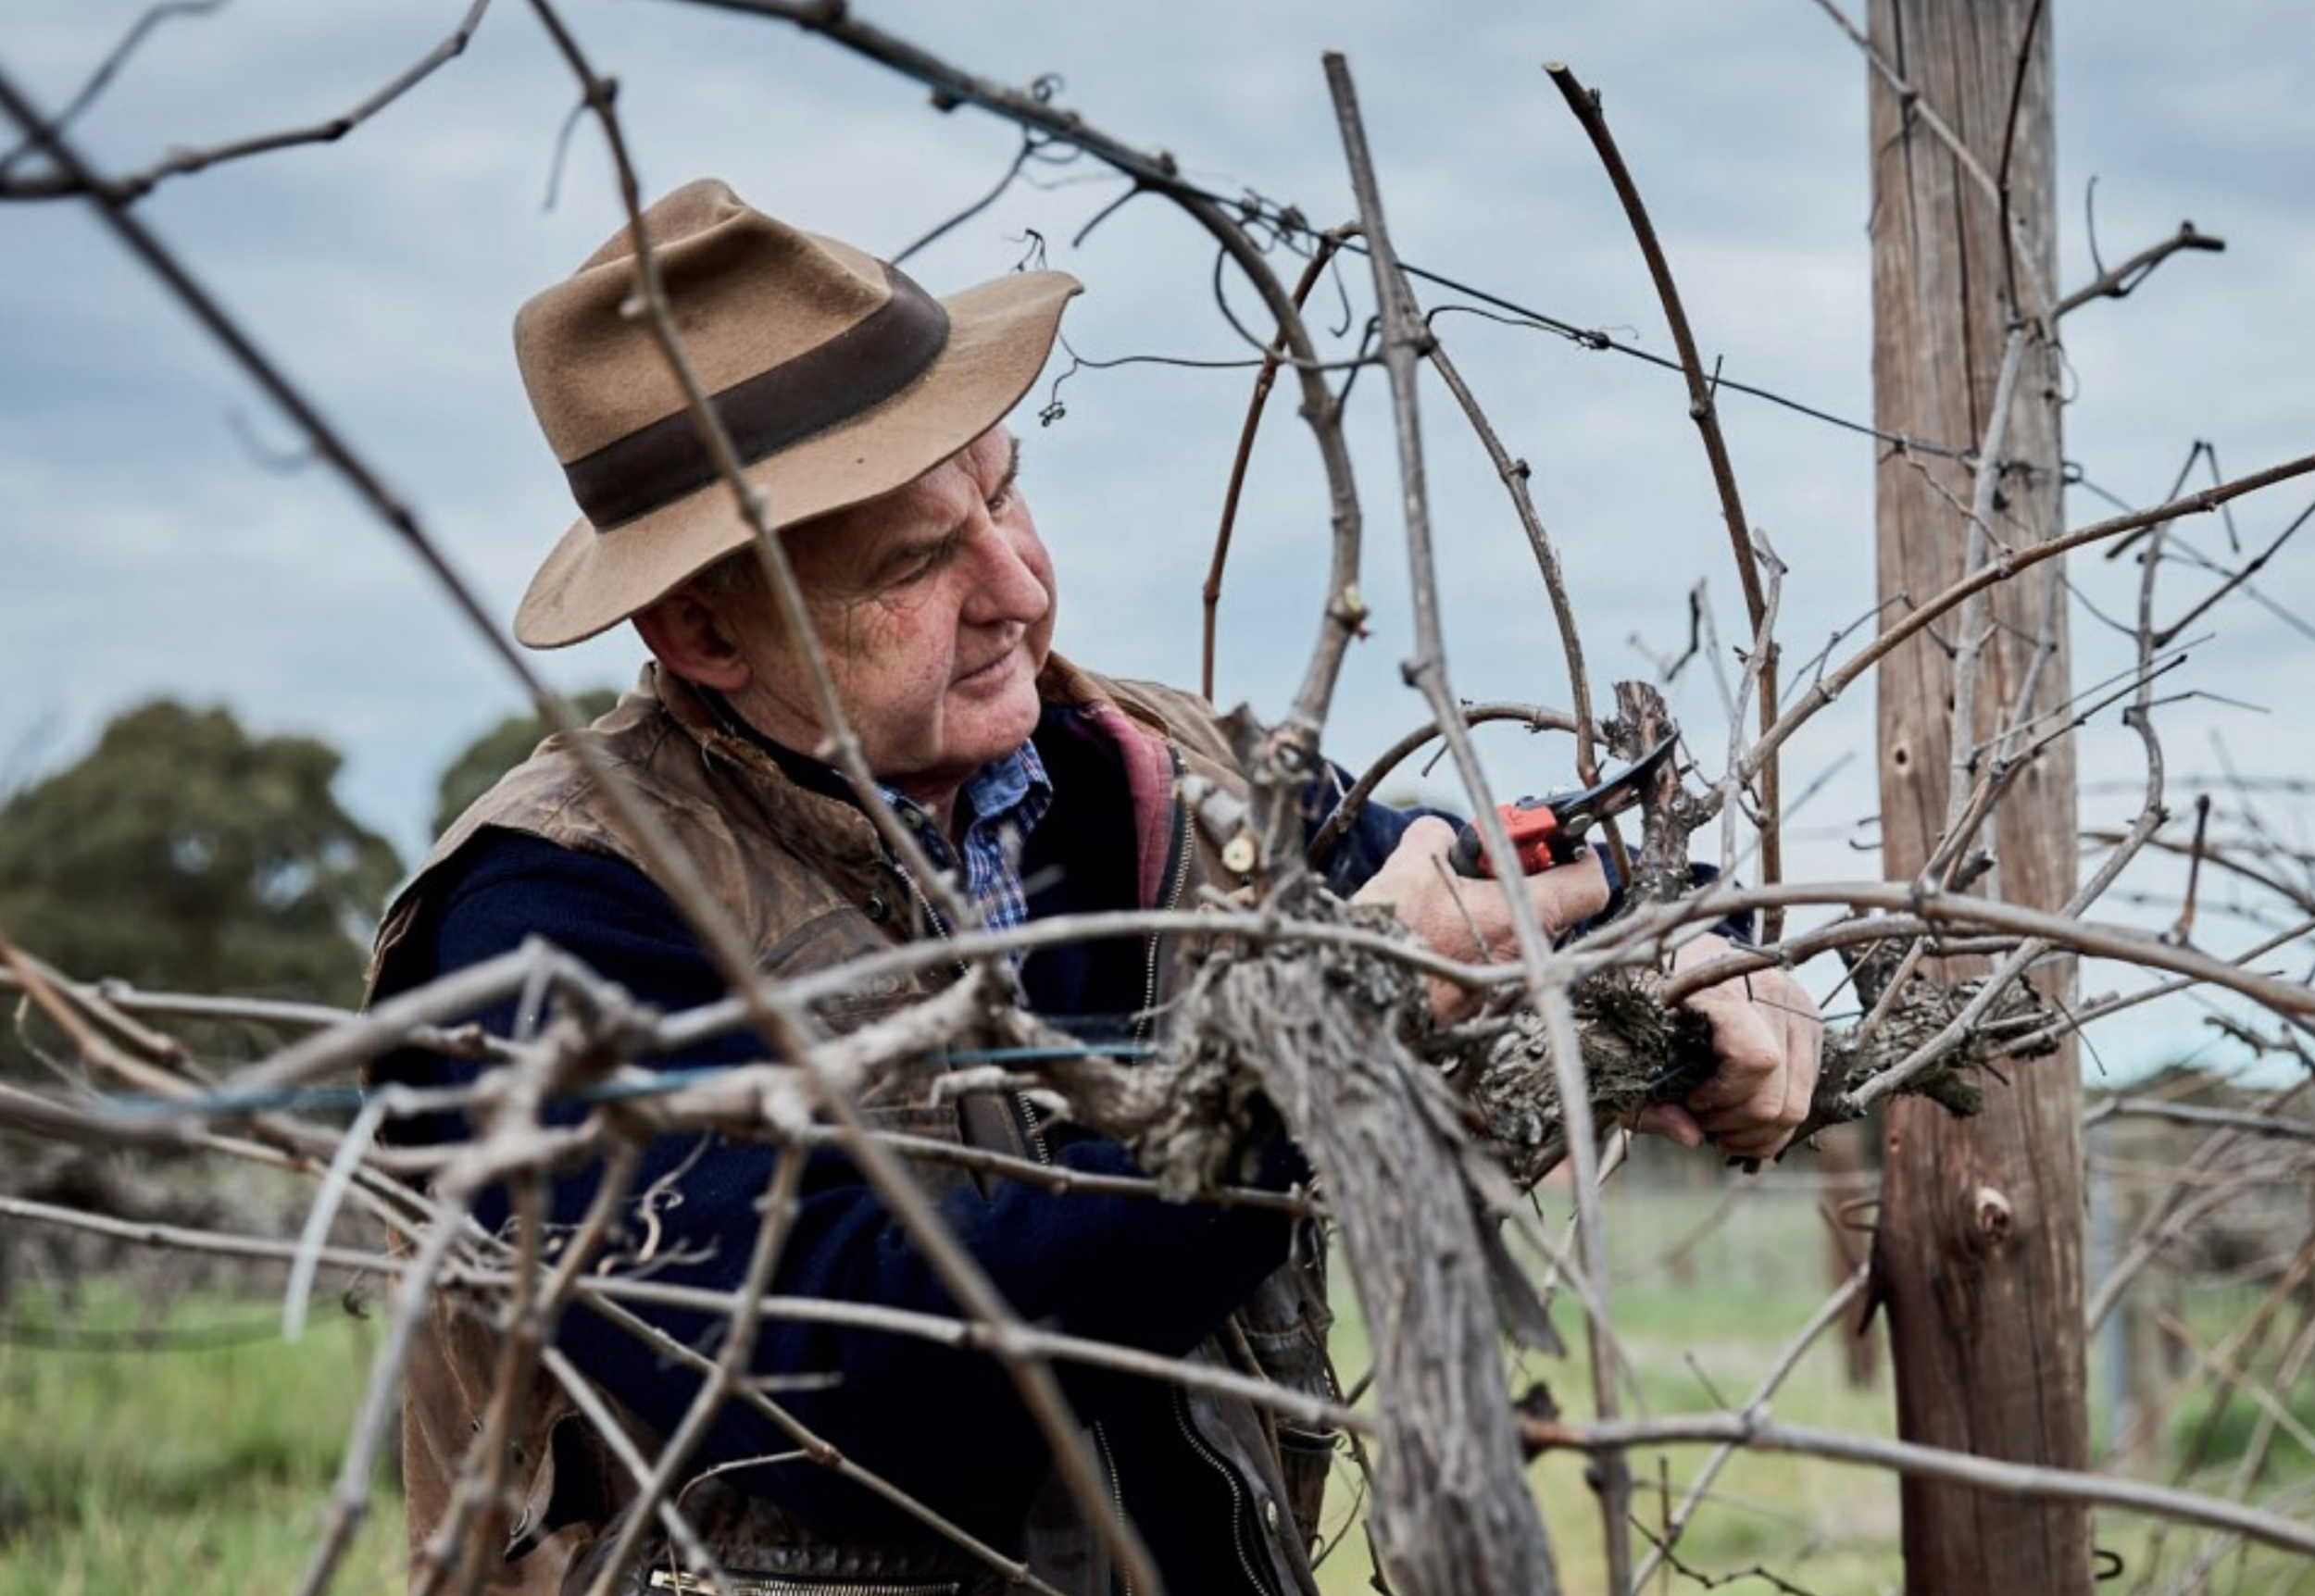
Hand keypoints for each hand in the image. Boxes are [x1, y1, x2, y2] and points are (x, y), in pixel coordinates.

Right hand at [1350, 816, 1610, 1024]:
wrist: (1360, 994)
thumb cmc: (1393, 931)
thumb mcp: (1412, 862)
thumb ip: (1437, 837)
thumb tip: (1441, 836)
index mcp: (1525, 916)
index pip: (1590, 886)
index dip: (1578, 858)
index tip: (1550, 844)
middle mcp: (1528, 959)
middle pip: (1551, 910)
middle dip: (1520, 883)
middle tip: (1482, 869)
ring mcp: (1508, 989)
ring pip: (1519, 939)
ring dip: (1493, 916)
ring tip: (1450, 905)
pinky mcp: (1482, 1011)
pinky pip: (1493, 966)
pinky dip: (1474, 946)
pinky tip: (1437, 938)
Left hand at [1632, 933, 1822, 1160]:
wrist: (1683, 950)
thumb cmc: (1645, 1000)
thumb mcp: (1623, 1048)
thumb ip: (1647, 1100)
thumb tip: (1690, 1138)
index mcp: (1719, 987)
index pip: (1754, 1059)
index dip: (1724, 1095)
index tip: (1691, 1098)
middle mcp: (1770, 992)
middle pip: (1777, 1095)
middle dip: (1736, 1123)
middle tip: (1701, 1119)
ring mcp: (1797, 1008)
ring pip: (1797, 1103)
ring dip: (1757, 1129)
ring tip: (1719, 1123)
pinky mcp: (1810, 1024)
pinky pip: (1806, 1094)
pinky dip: (1775, 1121)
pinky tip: (1741, 1116)